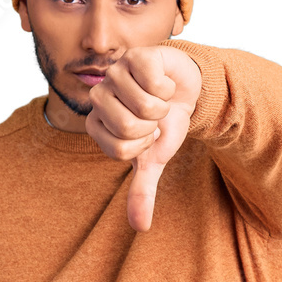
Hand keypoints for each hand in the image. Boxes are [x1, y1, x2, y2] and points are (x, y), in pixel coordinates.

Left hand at [85, 44, 201, 231]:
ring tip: (159, 99)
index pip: (119, 148)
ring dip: (163, 105)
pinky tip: (163, 82)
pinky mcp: (134, 55)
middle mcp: (99, 98)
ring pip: (143, 104)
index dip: (144, 145)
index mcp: (97, 125)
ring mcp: (114, 74)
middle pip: (128, 126)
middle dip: (153, 126)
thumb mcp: (153, 160)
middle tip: (153, 118)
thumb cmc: (164, 125)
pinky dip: (168, 86)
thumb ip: (142, 191)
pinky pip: (153, 80)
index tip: (146, 136)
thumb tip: (140, 227)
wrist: (185, 92)